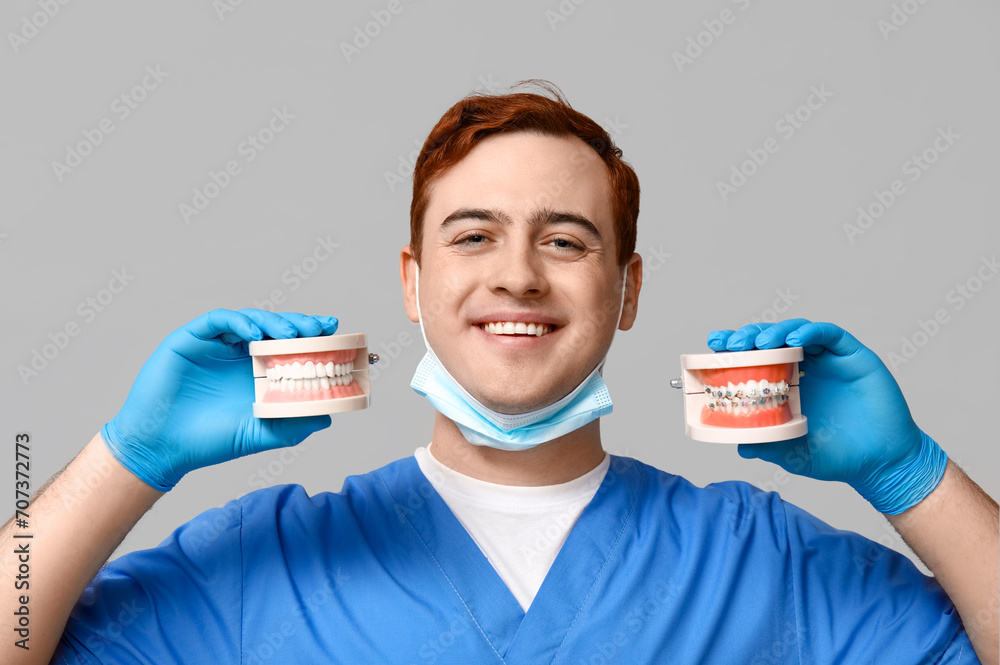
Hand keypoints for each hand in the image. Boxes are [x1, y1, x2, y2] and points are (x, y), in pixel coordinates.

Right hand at [101, 308, 338, 491]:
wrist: (163, 448)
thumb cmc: (209, 442)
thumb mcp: (261, 434)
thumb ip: (293, 425)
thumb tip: (328, 416)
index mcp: (258, 373)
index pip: (290, 347)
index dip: (312, 337)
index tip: (335, 333)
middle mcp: (239, 355)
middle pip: (275, 328)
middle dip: (300, 324)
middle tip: (320, 328)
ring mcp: (216, 345)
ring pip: (251, 319)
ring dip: (274, 322)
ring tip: (292, 334)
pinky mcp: (191, 339)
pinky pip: (218, 320)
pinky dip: (240, 321)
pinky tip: (255, 333)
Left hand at [707, 319, 947, 513]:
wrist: (881, 464)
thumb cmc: (838, 457)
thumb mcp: (795, 454)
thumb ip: (769, 447)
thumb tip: (739, 446)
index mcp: (786, 385)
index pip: (755, 358)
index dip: (734, 349)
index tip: (714, 347)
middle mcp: (805, 368)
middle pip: (772, 339)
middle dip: (749, 337)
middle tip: (732, 345)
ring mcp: (828, 360)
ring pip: (797, 331)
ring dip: (775, 332)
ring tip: (760, 343)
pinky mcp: (853, 356)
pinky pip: (830, 334)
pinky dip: (810, 333)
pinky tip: (794, 341)